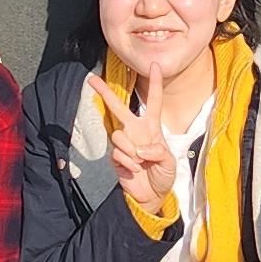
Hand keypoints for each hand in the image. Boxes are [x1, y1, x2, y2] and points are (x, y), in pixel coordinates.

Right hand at [96, 64, 177, 212]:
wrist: (152, 196)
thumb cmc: (163, 175)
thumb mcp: (169, 162)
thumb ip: (158, 152)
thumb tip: (141, 147)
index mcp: (152, 127)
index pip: (154, 101)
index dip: (155, 83)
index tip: (155, 65)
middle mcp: (135, 131)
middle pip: (119, 107)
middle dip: (105, 93)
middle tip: (91, 79)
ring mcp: (124, 143)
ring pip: (119, 135)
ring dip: (132, 151)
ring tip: (141, 163)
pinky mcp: (115, 157)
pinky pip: (118, 153)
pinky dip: (129, 163)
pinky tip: (135, 171)